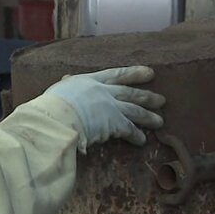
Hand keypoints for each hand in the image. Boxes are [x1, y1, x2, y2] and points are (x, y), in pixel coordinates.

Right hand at [43, 66, 164, 150]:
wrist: (59, 114)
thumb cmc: (52, 103)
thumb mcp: (60, 88)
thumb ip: (67, 85)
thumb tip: (66, 80)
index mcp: (90, 80)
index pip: (116, 74)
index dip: (133, 73)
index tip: (148, 72)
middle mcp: (104, 92)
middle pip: (131, 93)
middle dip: (147, 96)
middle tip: (162, 99)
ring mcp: (111, 107)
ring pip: (135, 111)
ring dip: (148, 117)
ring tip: (160, 121)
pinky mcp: (114, 123)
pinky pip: (129, 130)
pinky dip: (136, 135)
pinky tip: (142, 141)